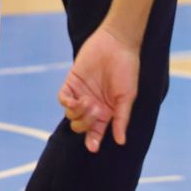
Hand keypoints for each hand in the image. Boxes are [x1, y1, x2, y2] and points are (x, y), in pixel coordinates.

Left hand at [56, 25, 139, 152]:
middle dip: (86, 124)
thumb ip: (121, 118)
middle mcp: (93, 106)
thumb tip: (121, 142)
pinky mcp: (72, 82)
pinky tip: (77, 100)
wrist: (117, 44)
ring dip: (79, 113)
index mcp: (107, 112)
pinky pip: (63, 99)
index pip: (96, 133)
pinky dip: (67, 104)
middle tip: (96, 110)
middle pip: (81, 126)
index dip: (93, 141)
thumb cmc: (126, 70)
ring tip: (89, 101)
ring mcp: (81, 94)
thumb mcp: (127, 97)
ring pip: (71, 115)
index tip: (93, 147)